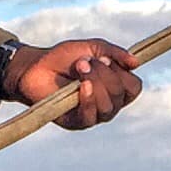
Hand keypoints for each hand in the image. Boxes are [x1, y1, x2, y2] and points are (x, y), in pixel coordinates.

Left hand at [9, 37, 142, 127]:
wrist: (34, 67)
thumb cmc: (63, 58)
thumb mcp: (91, 48)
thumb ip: (114, 53)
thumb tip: (136, 62)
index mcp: (114, 87)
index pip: (133, 87)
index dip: (123, 73)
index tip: (105, 59)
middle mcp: (107, 104)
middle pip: (121, 95)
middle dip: (105, 74)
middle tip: (86, 62)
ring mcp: (93, 115)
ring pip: (108, 106)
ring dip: (95, 82)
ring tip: (79, 68)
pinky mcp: (76, 122)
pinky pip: (91, 116)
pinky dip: (88, 99)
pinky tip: (81, 86)